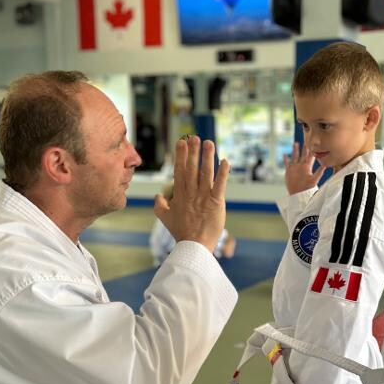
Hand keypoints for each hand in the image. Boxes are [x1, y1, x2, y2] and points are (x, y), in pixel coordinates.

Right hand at [154, 135, 228, 253]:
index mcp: (180, 194)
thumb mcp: (165, 217)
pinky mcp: (216, 202)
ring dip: (207, 157)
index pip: (180, 170)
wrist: (193, 246)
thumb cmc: (180, 232)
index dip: (181, 155)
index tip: (181, 142)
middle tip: (194, 137)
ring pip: (206, 172)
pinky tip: (225, 161)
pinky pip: (220, 184)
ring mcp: (204, 196)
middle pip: (192, 167)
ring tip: (209, 143)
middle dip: (193, 151)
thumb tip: (157, 195)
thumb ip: (160, 205)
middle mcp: (191, 192)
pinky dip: (223, 173)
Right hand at [283, 144, 325, 194]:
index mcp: (307, 167)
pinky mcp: (289, 171)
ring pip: (295, 156)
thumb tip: (325, 165)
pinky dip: (285, 159)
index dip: (311, 150)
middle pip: (303, 154)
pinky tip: (284, 154)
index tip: (312, 143)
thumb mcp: (314, 179)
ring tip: (296, 143)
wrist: (298, 194)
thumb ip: (319, 172)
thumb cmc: (307, 188)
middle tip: (306, 140)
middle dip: (304, 148)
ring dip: (295, 150)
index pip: (310, 156)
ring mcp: (295, 168)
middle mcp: (301, 166)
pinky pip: (287, 163)